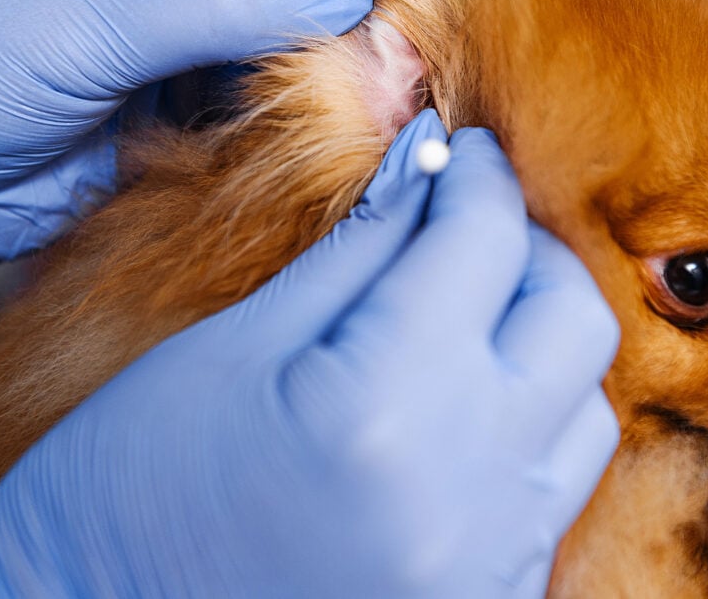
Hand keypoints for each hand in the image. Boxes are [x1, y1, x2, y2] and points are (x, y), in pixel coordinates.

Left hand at [0, 0, 407, 311]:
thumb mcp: (97, 24)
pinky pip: (270, 78)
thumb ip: (223, 7)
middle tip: (404, 19)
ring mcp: (184, 20)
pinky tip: (344, 108)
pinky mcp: (192, 88)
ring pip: (288, 14)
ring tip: (385, 70)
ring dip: (334, 40)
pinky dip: (308, 92)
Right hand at [0, 110, 620, 598]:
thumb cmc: (123, 491)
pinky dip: (524, 427)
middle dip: (527, 251)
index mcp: (383, 406)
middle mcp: (465, 492)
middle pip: (572, 319)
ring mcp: (489, 563)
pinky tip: (457, 407)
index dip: (478, 175)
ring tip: (465, 320)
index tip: (463, 151)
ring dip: (538, 344)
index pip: (483, 242)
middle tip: (466, 228)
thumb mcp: (231, 348)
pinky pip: (553, 490)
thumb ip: (353, 252)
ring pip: (584, 408)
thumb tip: (426, 166)